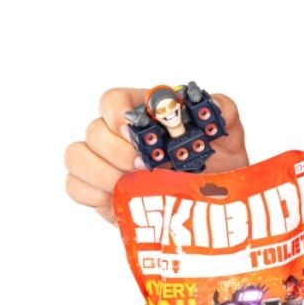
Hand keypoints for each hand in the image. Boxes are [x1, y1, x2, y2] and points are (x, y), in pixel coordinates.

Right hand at [64, 87, 248, 222]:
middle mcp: (120, 135)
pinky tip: (116, 199)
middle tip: (143, 166)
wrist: (219, 204)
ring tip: (129, 185)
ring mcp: (107, 163)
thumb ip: (224, 111)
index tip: (134, 132)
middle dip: (115, 150)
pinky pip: (75, 186)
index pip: (113, 100)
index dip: (115, 113)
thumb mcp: (229, 134)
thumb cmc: (219, 163)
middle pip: (93, 130)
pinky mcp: (101, 191)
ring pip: (76, 156)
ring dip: (99, 172)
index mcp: (145, 114)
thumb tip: (212, 104)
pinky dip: (90, 193)